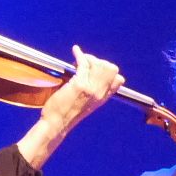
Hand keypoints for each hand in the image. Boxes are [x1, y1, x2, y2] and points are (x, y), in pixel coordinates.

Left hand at [18, 49, 122, 168]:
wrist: (57, 124)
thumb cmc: (65, 114)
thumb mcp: (86, 105)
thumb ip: (92, 93)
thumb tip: (89, 77)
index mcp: (102, 98)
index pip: (118, 80)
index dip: (107, 71)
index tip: (94, 70)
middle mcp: (100, 93)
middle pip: (112, 69)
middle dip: (98, 61)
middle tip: (85, 65)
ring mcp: (91, 89)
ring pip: (101, 64)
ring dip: (89, 58)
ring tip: (79, 62)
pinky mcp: (80, 85)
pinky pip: (84, 63)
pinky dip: (80, 54)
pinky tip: (75, 51)